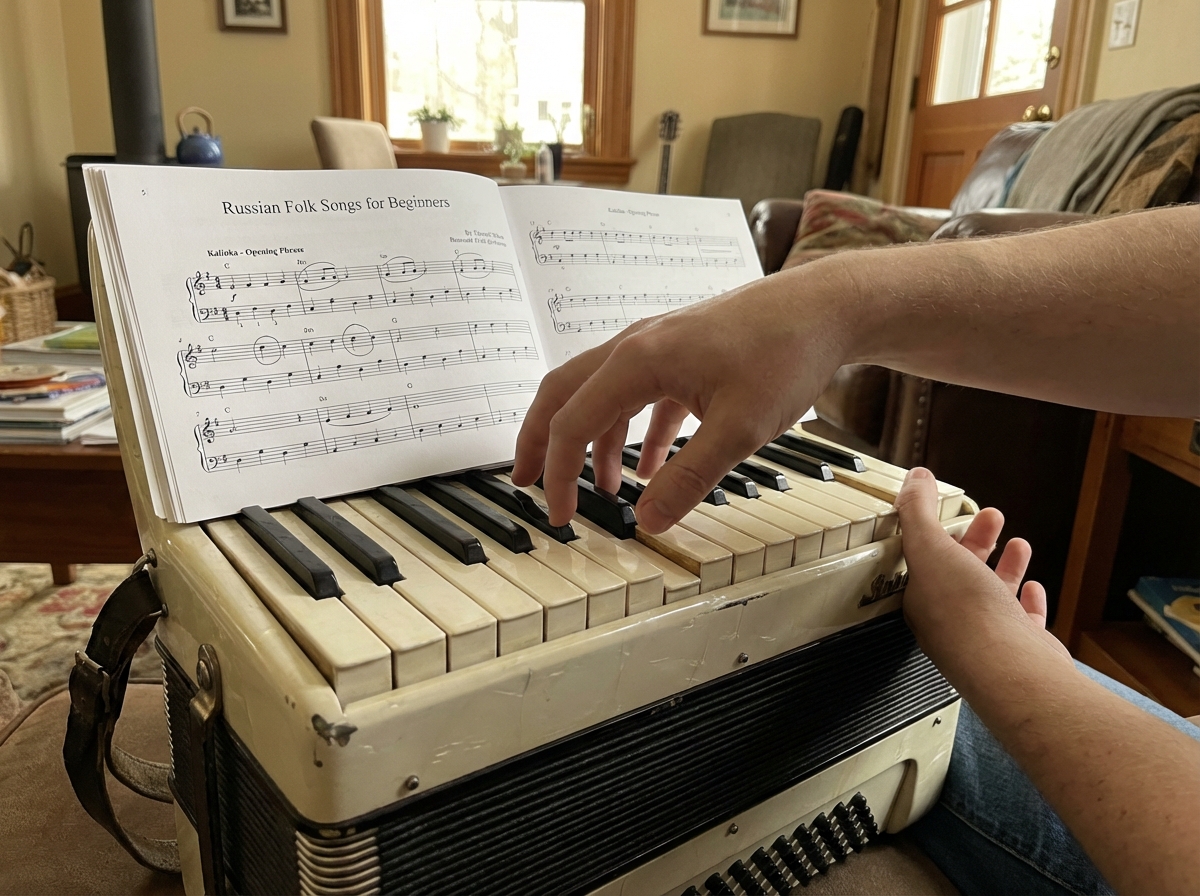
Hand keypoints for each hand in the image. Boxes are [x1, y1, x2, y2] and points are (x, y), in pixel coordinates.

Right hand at [512, 263, 857, 528]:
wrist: (826, 306)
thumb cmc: (785, 353)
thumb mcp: (738, 429)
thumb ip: (688, 478)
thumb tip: (645, 521)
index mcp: (637, 360)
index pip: (573, 422)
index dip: (559, 475)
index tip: (560, 517)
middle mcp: (636, 345)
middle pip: (564, 394)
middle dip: (542, 443)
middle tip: (527, 484)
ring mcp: (658, 345)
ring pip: (600, 394)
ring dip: (591, 441)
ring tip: (598, 489)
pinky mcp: (682, 352)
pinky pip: (640, 395)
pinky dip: (633, 432)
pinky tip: (650, 466)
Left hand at [895, 467, 1071, 666]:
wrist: (1011, 668)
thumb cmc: (967, 616)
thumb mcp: (930, 548)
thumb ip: (918, 511)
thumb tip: (914, 478)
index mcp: (924, 599)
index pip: (926, 560)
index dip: (939, 532)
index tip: (952, 511)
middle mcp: (953, 620)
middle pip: (962, 572)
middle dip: (977, 540)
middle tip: (992, 515)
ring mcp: (989, 636)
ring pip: (995, 594)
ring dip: (1006, 566)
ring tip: (1019, 544)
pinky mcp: (1022, 648)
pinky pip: (1024, 621)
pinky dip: (1029, 600)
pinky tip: (1034, 588)